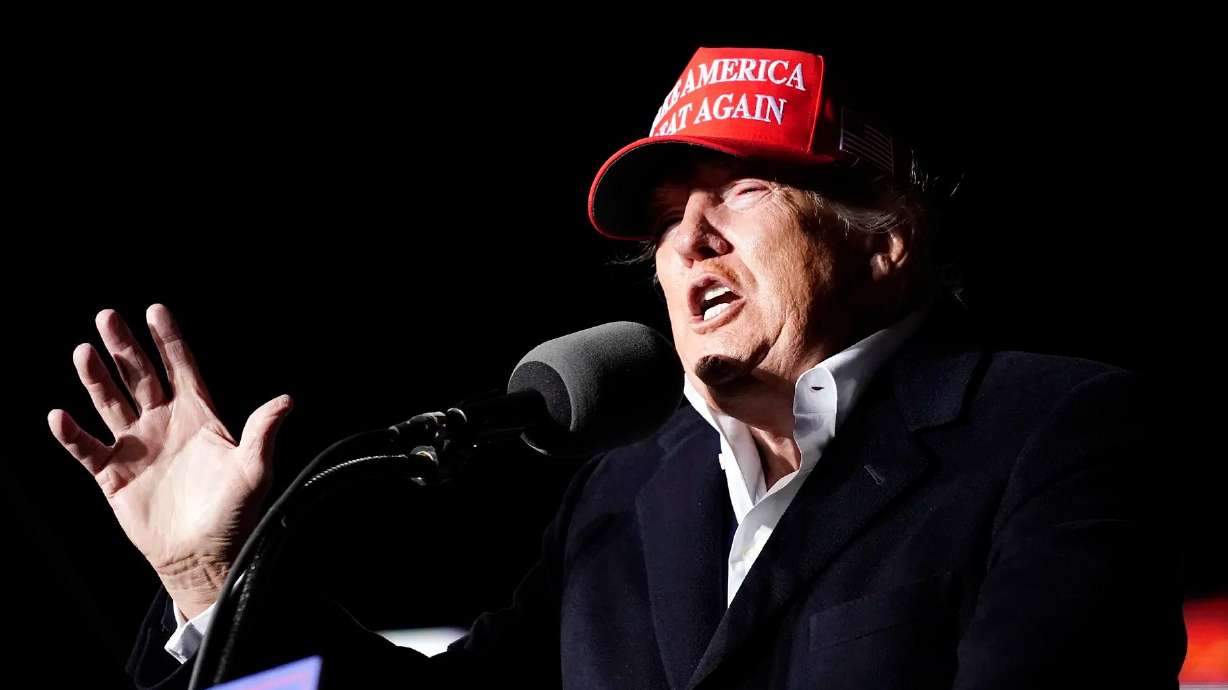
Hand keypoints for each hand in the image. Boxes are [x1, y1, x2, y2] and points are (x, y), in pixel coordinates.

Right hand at [48, 304, 291, 617]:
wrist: (205, 555)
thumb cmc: (235, 512)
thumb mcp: (254, 470)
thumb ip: (263, 433)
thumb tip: (287, 400)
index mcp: (198, 416)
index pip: (181, 368)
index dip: (169, 341)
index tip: (156, 310)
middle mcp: (164, 424)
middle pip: (140, 376)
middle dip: (125, 347)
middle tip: (107, 316)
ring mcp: (137, 446)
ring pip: (111, 403)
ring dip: (96, 379)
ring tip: (84, 351)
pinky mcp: (113, 474)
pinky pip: (87, 449)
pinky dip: (72, 434)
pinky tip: (60, 416)